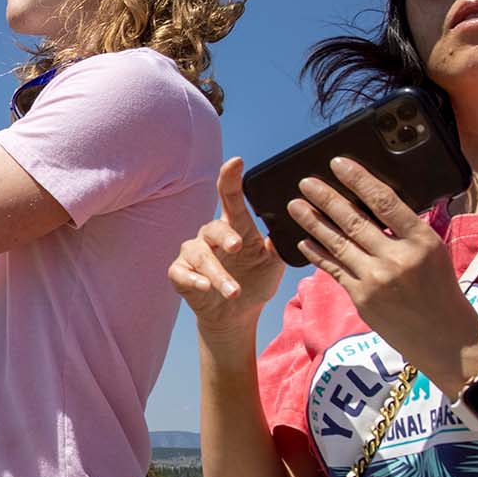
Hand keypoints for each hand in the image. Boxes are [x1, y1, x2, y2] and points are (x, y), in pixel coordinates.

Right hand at [169, 159, 285, 340]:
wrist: (237, 314)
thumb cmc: (255, 280)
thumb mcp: (274, 262)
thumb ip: (280, 242)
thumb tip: (296, 222)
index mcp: (235, 227)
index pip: (230, 197)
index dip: (230, 178)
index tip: (236, 162)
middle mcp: (211, 236)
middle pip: (213, 227)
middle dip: (225, 236)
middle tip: (238, 246)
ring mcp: (194, 254)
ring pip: (200, 255)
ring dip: (217, 273)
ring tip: (234, 291)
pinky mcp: (181, 274)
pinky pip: (181, 272)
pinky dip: (193, 280)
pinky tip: (205, 287)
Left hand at [285, 156, 477, 377]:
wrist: (446, 337)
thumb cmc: (440, 290)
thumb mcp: (433, 251)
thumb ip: (406, 230)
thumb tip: (373, 203)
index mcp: (421, 240)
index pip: (384, 202)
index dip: (358, 180)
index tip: (339, 164)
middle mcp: (397, 258)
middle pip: (354, 221)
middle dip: (326, 198)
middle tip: (305, 182)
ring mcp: (377, 279)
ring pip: (338, 243)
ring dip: (312, 222)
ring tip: (295, 206)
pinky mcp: (362, 298)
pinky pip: (333, 269)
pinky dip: (317, 253)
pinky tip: (302, 240)